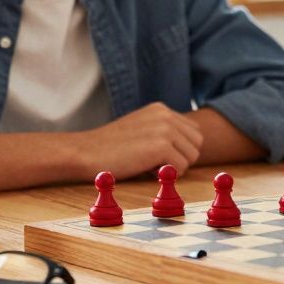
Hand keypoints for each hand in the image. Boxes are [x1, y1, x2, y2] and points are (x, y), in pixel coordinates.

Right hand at [75, 102, 203, 179]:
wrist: (86, 152)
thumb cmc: (111, 147)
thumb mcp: (141, 129)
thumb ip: (163, 132)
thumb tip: (190, 149)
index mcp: (161, 109)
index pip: (194, 132)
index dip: (181, 148)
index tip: (159, 155)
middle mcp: (165, 115)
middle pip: (197, 144)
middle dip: (182, 158)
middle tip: (155, 162)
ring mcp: (165, 129)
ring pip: (192, 157)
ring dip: (174, 167)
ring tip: (148, 164)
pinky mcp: (161, 146)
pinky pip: (181, 168)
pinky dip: (166, 174)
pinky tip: (145, 169)